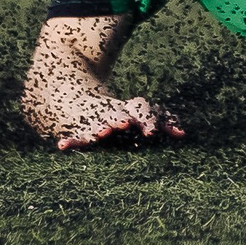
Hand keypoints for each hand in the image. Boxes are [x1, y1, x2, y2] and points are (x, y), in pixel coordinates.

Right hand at [52, 95, 182, 151]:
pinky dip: (70, 141)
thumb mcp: (142, 114)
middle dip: (122, 118)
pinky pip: (74, 137)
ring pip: (98, 123)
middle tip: (126, 124)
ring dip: (100, 127)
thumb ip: (164, 122)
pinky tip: (63, 146)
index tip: (150, 133)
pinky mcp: (77, 130)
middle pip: (118, 113)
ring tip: (103, 132)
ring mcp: (94, 121)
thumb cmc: (121, 113)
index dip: (147, 119)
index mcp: (130, 109)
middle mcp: (112, 113)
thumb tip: (182, 134)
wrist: (78, 98)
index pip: (141, 109)